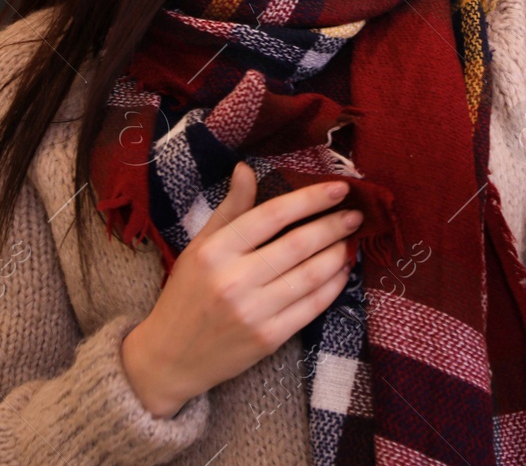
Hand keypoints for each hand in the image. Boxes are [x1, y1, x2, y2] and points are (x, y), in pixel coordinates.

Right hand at [119, 161, 359, 417]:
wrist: (171, 357)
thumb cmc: (186, 294)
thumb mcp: (200, 246)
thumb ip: (230, 208)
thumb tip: (247, 168)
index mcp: (214, 251)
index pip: (272, 215)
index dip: (309, 199)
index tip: (338, 188)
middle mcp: (234, 280)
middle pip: (297, 245)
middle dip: (332, 226)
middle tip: (355, 214)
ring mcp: (253, 312)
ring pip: (310, 276)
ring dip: (337, 255)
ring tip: (350, 240)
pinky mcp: (268, 339)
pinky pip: (311, 307)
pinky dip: (332, 287)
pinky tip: (341, 272)